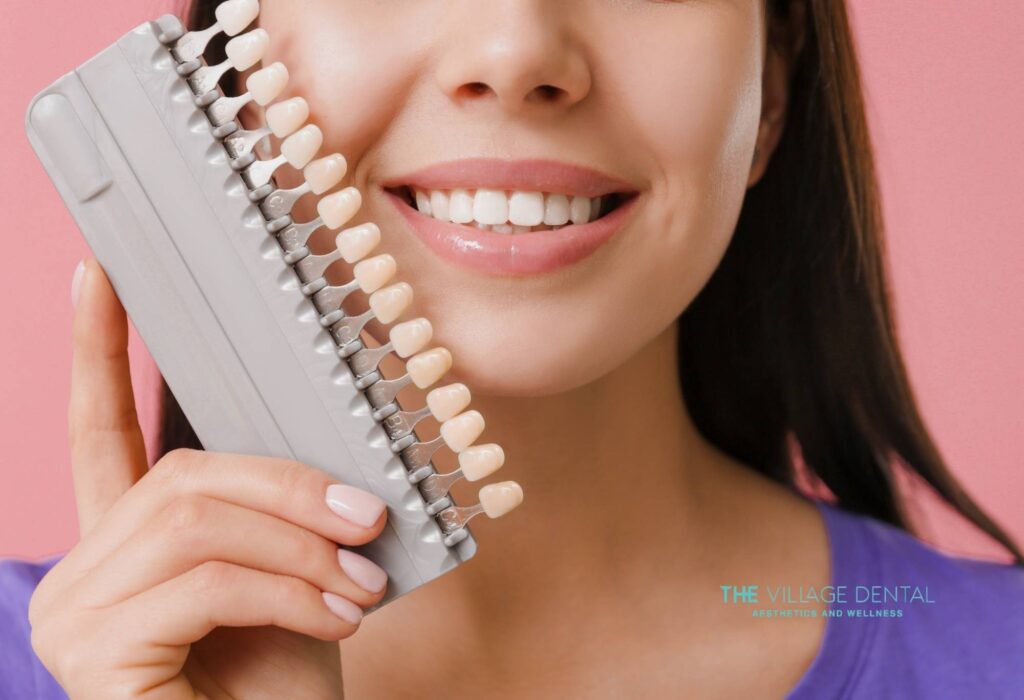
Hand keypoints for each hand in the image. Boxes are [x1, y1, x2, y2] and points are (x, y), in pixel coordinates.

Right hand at [29, 258, 389, 698]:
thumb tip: (335, 464)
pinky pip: (207, 579)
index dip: (98, 351)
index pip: (100, 430)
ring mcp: (76, 611)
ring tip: (361, 582)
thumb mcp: (293, 580)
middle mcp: (83, 568)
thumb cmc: (280, 686)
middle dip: (291, 490)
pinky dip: (289, 588)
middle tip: (368, 517)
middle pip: (184, 474)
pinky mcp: (94, 650)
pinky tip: (336, 616)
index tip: (98, 277)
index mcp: (128, 544)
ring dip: (300, 544)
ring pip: (197, 518)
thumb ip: (284, 516)